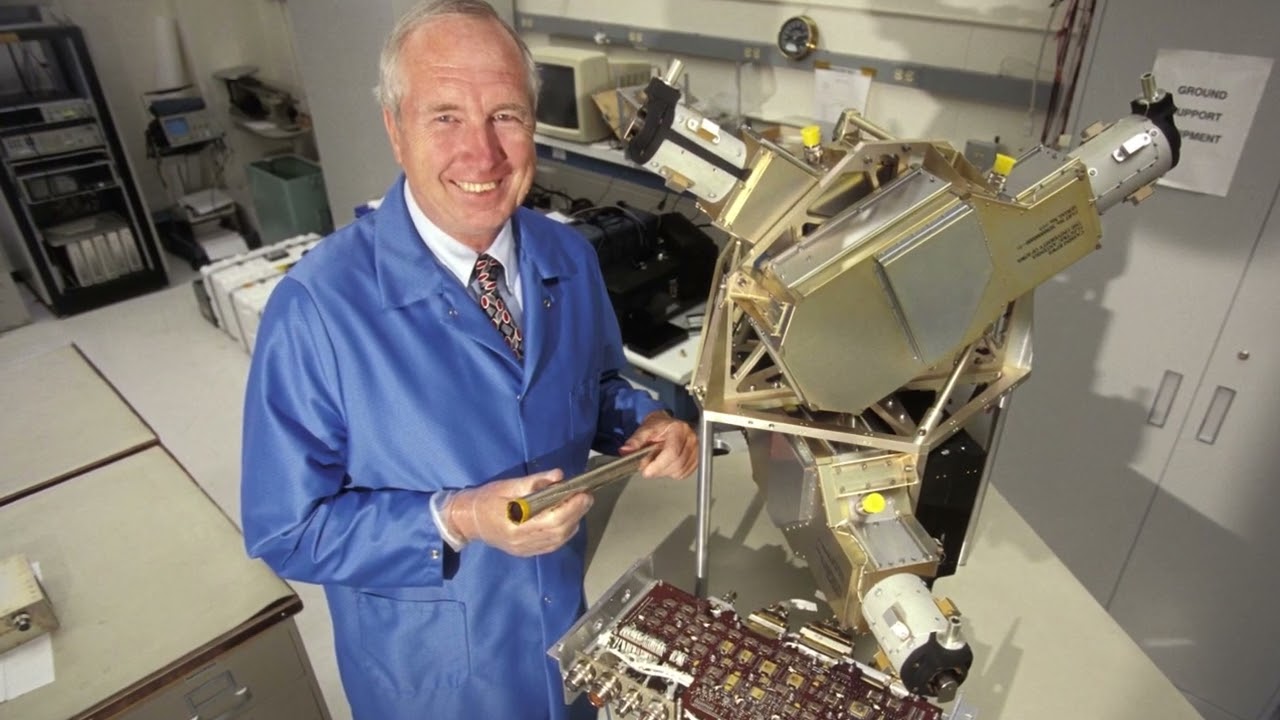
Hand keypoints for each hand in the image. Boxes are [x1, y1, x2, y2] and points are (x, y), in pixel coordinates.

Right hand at [443, 471, 590, 556]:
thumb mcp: (507, 485)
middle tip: (587, 497)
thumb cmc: (486, 499)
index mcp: (516, 524)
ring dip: (573, 523)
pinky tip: (568, 521)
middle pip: (559, 531)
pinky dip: (564, 534)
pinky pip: (551, 546)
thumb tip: (559, 476)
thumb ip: (534, 482)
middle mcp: (522, 541)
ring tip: (579, 506)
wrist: (467, 520)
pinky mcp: (525, 552)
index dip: (571, 507)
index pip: (552, 519)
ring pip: (557, 540)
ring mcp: (524, 549)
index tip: (583, 493)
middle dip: (577, 513)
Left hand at [619, 411, 697, 478]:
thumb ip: (635, 441)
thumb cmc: (659, 427)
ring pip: (681, 471)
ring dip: (666, 472)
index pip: (672, 452)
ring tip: (658, 464)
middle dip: (659, 470)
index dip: (658, 465)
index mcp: (679, 429)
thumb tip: (625, 450)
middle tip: (648, 468)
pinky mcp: (697, 459)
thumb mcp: (645, 429)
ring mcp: (697, 449)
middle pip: (677, 464)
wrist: (669, 426)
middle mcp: (691, 439)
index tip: (647, 471)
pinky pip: (685, 473)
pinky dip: (674, 473)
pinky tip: (667, 465)